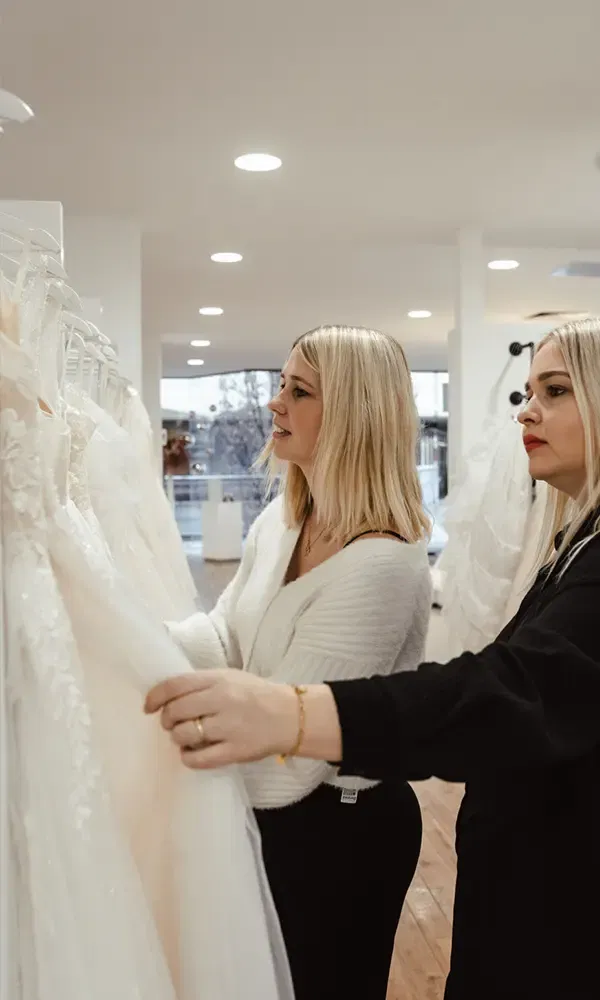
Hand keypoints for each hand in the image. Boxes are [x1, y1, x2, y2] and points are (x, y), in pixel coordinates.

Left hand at [144, 670, 300, 768]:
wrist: (290, 716)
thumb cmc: (256, 695)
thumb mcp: (230, 678)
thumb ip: (202, 684)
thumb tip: (168, 695)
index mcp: (219, 679)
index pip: (175, 685)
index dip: (155, 696)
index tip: (148, 707)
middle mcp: (223, 701)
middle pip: (176, 711)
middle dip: (167, 720)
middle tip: (172, 724)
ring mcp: (229, 727)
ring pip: (184, 735)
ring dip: (178, 738)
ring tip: (185, 737)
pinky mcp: (235, 751)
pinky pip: (199, 759)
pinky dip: (188, 758)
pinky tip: (191, 754)